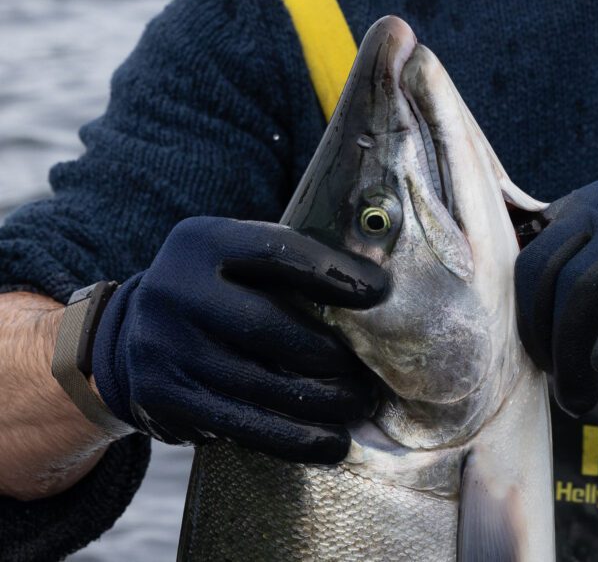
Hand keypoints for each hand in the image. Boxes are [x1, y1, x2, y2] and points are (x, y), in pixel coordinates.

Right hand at [91, 216, 386, 463]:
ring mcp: (163, 346)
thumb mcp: (237, 259)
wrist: (130, 336)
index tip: (378, 292)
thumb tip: (376, 288)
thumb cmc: (217, 292)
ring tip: (358, 407)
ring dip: (319, 402)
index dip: (331, 272)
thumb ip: (291, 264)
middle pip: (267, 327)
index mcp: (202, 242)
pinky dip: (291, 438)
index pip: (276, 252)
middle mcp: (175, 290)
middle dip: (327, 355)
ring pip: (258, 384)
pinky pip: (239, 424)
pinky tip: (328, 443)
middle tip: (368, 376)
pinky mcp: (164, 396)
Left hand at [515, 105, 597, 413]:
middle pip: (544, 276)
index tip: (540, 353)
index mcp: (589, 205)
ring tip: (581, 396)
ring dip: (571, 352)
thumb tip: (567, 318)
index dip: (524, 313)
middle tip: (559, 383)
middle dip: (540, 339)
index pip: (529, 258)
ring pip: (581, 286)